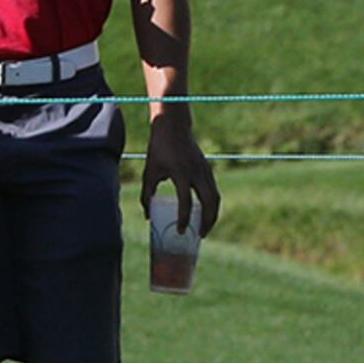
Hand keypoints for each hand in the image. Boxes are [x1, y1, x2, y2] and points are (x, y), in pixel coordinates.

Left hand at [139, 107, 219, 235]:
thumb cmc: (158, 150)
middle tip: (200, 236)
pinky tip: (206, 213)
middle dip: (207, 221)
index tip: (182, 231)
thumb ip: (147, 195)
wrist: (174, 127)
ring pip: (216, 197)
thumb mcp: (150, 172)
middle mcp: (197, 173)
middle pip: (210, 202)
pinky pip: (215, 190)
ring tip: (206, 228)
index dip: (185, 219)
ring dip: (213, 215)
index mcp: (181, 174)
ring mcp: (205, 170)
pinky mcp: (208, 169)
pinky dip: (213, 204)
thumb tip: (148, 217)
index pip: (186, 202)